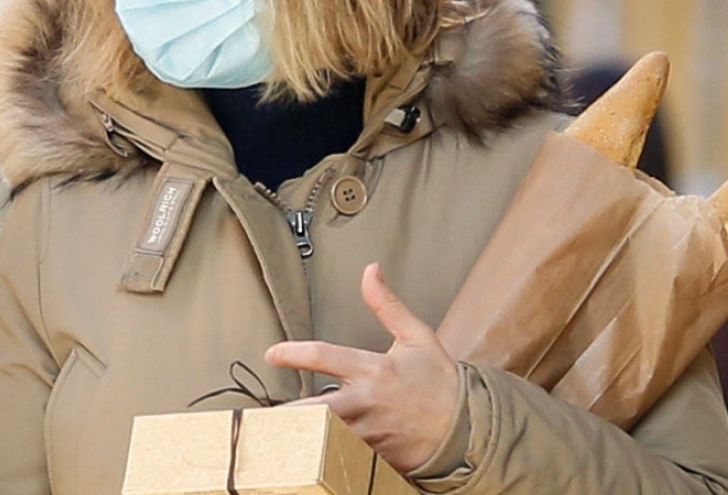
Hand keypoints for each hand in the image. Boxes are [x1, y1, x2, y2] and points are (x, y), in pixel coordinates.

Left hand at [265, 263, 460, 473]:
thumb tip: (370, 271)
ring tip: (274, 433)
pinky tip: (307, 451)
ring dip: (299, 434)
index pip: (323, 356)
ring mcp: (369, 432)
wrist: (467, 429)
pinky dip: (324, 451)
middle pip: (312, 409)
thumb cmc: (440, 382)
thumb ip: (387, 305)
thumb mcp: (416, 337)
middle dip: (284, 414)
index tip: (271, 353)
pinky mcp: (373, 455)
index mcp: (373, 369)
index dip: (292, 353)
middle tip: (259, 414)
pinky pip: (341, 454)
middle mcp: (366, 402)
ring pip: (322, 436)